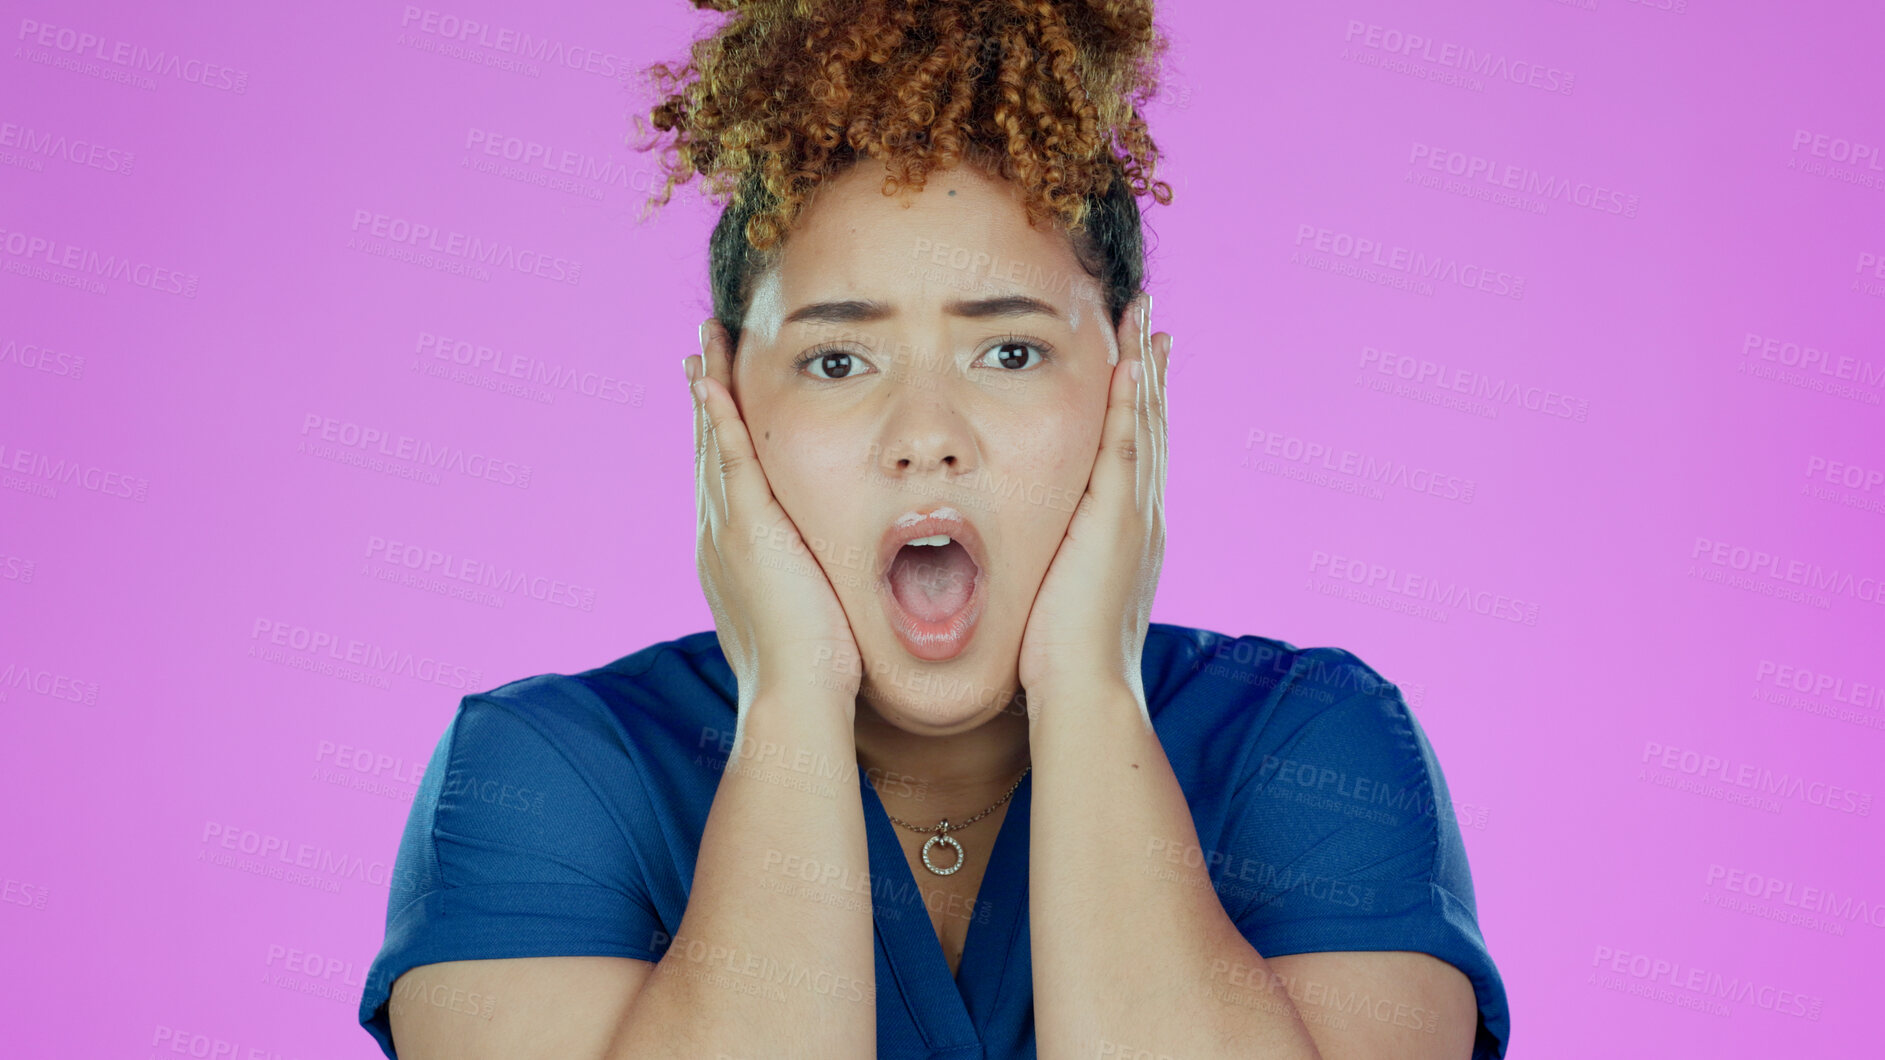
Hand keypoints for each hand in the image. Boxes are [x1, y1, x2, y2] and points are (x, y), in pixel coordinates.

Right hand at [688, 320, 863, 712]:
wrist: (797, 698)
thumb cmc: (818, 672)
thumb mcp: (813, 612)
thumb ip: (817, 583)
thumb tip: (841, 579)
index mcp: (735, 555)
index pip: (726, 479)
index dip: (721, 436)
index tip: (719, 398)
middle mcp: (719, 536)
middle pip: (710, 451)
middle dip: (707, 400)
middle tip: (700, 354)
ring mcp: (727, 531)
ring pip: (713, 444)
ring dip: (708, 390)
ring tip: (704, 344)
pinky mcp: (745, 529)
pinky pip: (726, 458)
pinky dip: (716, 415)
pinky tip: (711, 378)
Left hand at [1016, 293, 1170, 706]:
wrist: (1084, 690)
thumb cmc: (1059, 659)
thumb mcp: (1056, 593)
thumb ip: (1051, 562)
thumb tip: (1030, 553)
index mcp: (1126, 533)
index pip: (1134, 452)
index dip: (1137, 406)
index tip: (1136, 362)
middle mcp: (1142, 517)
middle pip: (1151, 428)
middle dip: (1151, 373)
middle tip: (1152, 322)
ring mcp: (1135, 516)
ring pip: (1147, 427)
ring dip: (1146, 371)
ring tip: (1146, 321)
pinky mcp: (1119, 521)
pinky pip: (1129, 449)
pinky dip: (1134, 405)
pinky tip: (1131, 365)